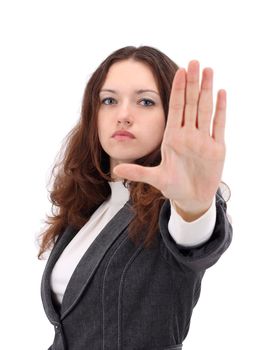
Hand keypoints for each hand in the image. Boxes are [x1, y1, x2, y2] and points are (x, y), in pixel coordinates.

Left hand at [113, 61, 225, 218]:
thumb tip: (115, 171)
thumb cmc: (173, 187)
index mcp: (173, 137)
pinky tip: (221, 92)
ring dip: (207, 90)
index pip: (175, 108)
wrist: (191, 198)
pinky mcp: (216, 148)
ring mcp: (203, 139)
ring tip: (209, 70)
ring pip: (205, 109)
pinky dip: (220, 109)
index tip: (179, 70)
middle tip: (195, 61)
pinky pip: (219, 124)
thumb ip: (137, 173)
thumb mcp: (155, 178)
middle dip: (193, 83)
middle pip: (190, 103)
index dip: (177, 90)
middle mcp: (188, 134)